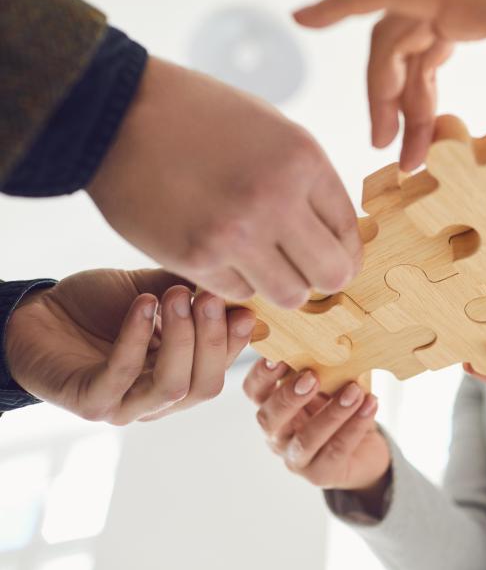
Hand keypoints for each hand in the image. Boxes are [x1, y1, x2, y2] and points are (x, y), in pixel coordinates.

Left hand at [5, 269, 254, 423]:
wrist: (38, 314)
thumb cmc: (99, 306)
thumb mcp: (155, 290)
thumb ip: (192, 290)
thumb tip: (236, 282)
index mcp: (181, 376)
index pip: (222, 367)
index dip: (237, 342)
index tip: (245, 306)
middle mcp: (158, 399)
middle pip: (205, 386)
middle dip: (213, 341)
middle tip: (209, 297)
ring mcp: (125, 406)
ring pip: (172, 387)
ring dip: (181, 339)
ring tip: (176, 297)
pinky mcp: (91, 403)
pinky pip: (121, 376)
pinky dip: (136, 338)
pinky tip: (143, 305)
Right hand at [87, 57, 362, 308]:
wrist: (117, 113)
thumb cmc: (199, 116)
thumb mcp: (273, 129)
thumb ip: (309, 181)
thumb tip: (336, 234)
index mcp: (304, 160)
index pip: (349, 233)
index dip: (344, 252)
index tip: (332, 256)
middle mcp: (277, 200)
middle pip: (331, 276)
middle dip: (322, 277)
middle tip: (304, 269)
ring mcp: (236, 233)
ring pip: (290, 297)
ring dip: (279, 284)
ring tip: (260, 261)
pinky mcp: (196, 258)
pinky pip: (239, 293)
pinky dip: (234, 280)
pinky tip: (218, 251)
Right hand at [244, 360, 389, 499]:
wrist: (363, 451)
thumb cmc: (338, 408)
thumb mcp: (327, 385)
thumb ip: (322, 366)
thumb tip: (332, 339)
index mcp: (272, 406)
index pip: (254, 391)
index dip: (262, 375)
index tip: (279, 356)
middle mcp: (277, 434)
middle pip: (269, 418)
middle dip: (289, 396)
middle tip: (312, 377)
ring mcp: (296, 458)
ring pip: (306, 439)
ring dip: (332, 413)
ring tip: (354, 391)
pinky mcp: (321, 474)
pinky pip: (337, 450)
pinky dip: (355, 426)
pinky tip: (370, 405)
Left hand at [295, 0, 485, 179]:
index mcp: (481, 16)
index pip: (428, 63)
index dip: (419, 112)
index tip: (417, 159)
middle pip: (403, 56)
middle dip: (399, 111)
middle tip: (398, 158)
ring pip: (389, 39)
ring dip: (380, 91)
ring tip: (380, 139)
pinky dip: (337, 3)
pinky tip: (303, 19)